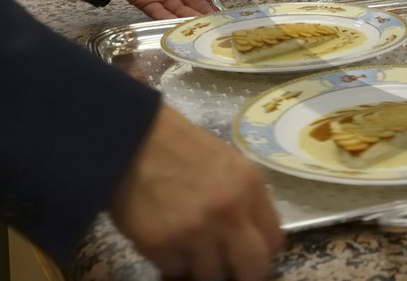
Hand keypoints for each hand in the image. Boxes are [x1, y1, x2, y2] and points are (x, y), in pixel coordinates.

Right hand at [110, 106, 282, 279]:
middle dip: (242, 273)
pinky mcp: (161, 246)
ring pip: (211, 276)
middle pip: (253, 269)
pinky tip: (165, 237)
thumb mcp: (229, 163)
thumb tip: (253, 237)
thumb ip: (246, 200)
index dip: (262, 252)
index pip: (274, 241)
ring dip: (202, 265)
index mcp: (250, 188)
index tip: (249, 254)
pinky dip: (171, 260)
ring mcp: (195, 232)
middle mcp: (229, 213)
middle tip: (227, 268)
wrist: (132, 139)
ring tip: (189, 244)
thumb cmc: (181, 148)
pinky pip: (175, 270)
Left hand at [118, 0, 218, 18]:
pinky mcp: (145, 3)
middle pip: (190, 1)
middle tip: (212, 24)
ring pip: (177, 10)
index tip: (220, 8)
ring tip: (200, 28)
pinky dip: (169, 21)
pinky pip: (159, 14)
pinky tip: (181, 27)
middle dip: (201, 11)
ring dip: (187, 18)